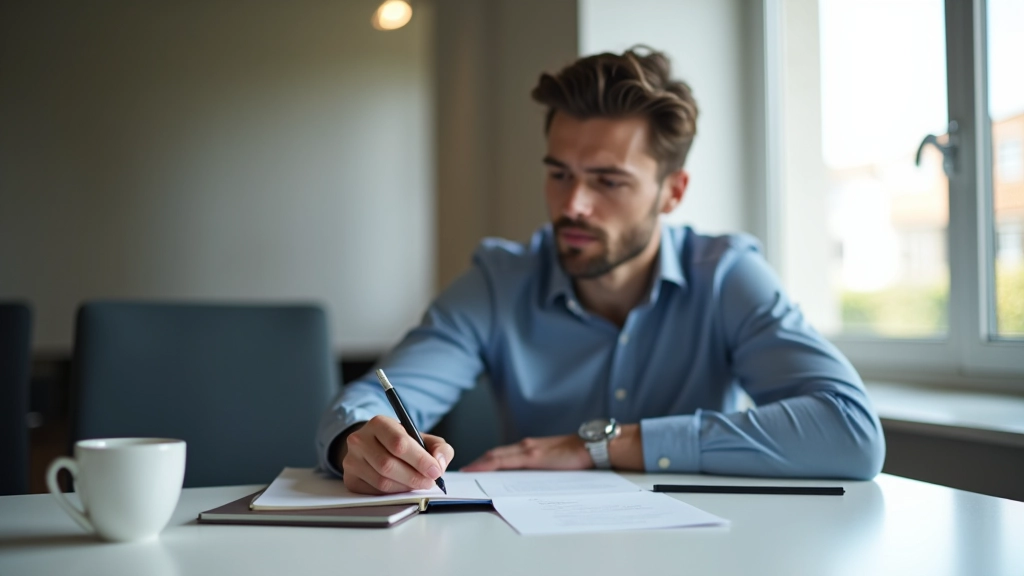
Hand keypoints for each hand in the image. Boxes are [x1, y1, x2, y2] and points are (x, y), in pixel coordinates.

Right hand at [336, 415, 453, 494]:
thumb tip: (439, 464)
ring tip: (418, 484)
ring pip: (381, 481)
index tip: (435, 471)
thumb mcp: (422, 438)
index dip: (420, 460)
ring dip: (405, 487)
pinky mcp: (350, 479)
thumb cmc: (401, 442)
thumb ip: (439, 448)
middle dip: (414, 477)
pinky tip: (402, 487)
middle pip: (388, 464)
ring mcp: (351, 460)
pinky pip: (374, 493)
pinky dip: (393, 494)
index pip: (399, 443)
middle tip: (429, 482)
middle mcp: (359, 439)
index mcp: (379, 423)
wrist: (374, 446)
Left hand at [461, 434, 590, 471]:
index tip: (471, 469)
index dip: (484, 461)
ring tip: (467, 472)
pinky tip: (480, 470)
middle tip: (462, 473)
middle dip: (478, 464)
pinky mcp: (532, 455)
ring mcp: (528, 450)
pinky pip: (505, 461)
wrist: (591, 447)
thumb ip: (539, 468)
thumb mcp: (553, 462)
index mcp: (530, 449)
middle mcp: (525, 446)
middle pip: (494, 455)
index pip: (501, 455)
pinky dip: (490, 464)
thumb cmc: (576, 455)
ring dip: (480, 464)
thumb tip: (525, 483)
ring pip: (496, 456)